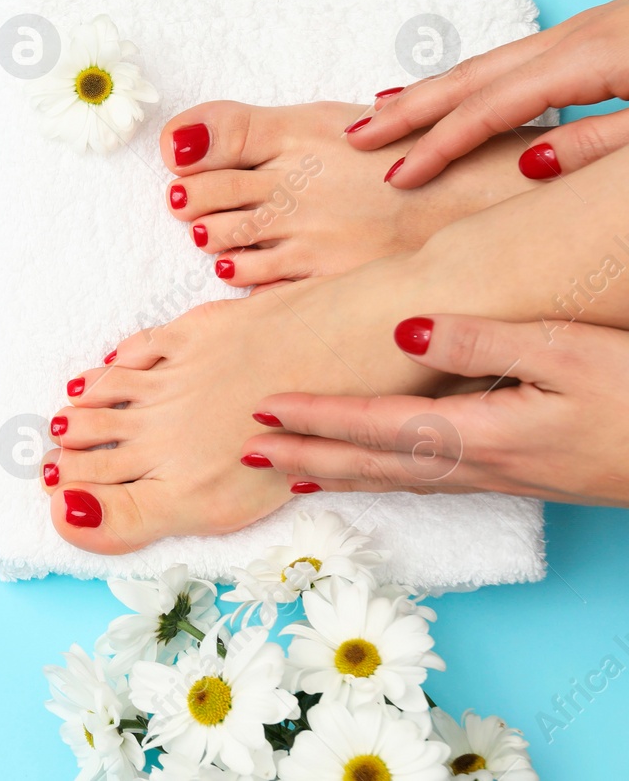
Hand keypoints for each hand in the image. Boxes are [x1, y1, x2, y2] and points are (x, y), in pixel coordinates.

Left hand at [240, 313, 628, 505]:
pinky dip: (380, 476)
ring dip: (335, 472)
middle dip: (305, 457)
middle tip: (246, 449)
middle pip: (370, 465)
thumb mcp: (569, 351)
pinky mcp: (516, 477)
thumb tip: (402, 334)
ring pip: (394, 479)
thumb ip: (482, 339)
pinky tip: (371, 470)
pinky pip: (425, 480)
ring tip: (288, 467)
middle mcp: (478, 465)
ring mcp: (498, 478)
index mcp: (481, 433)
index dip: (315, 419)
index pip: (374, 427)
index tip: (263, 411)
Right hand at [349, 0, 628, 187]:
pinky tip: (463, 88)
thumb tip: (530, 163)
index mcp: (589, 58)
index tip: (398, 177)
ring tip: (386, 109)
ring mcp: (588, 28)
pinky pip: (518, 57)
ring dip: (435, 88)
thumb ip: (598, 143)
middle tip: (357, 136)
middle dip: (409, 108)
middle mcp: (577, 36)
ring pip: (491, 61)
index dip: (437, 144)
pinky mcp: (602, 30)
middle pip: (471, 75)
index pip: (489, 107)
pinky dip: (476, 77)